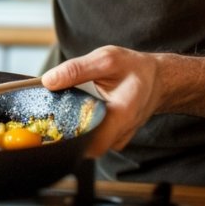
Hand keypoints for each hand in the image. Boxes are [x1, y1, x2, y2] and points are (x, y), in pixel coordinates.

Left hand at [40, 45, 163, 156]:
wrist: (156, 80)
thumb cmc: (133, 68)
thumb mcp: (106, 59)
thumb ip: (76, 69)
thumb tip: (48, 81)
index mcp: (122, 115)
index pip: (91, 143)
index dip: (68, 136)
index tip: (52, 122)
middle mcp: (120, 134)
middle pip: (85, 146)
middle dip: (65, 132)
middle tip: (52, 115)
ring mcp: (117, 139)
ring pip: (87, 144)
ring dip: (72, 129)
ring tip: (66, 109)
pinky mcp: (113, 139)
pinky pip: (92, 139)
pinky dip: (81, 127)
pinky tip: (78, 112)